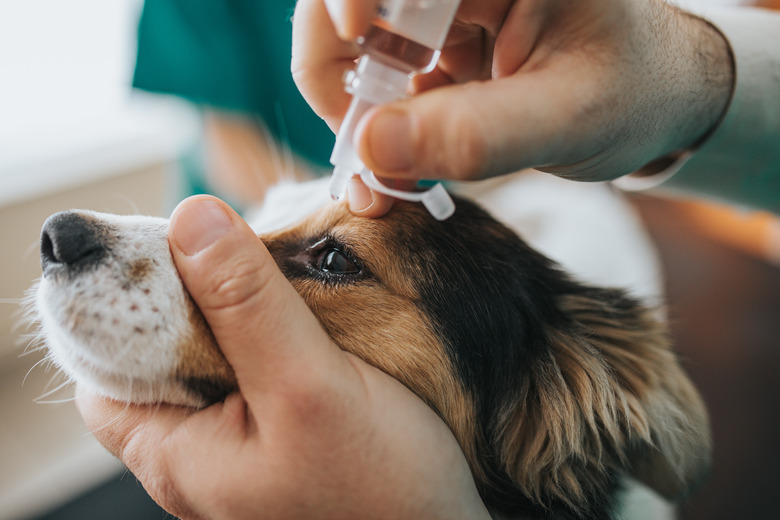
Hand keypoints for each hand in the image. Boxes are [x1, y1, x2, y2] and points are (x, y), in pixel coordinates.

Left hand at [77, 196, 490, 519]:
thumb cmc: (381, 490)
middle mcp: (196, 452)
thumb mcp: (308, 385)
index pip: (102, 362)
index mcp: (174, 452)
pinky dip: (267, 329)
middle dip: (189, 291)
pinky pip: (253, 367)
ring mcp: (237, 445)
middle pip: (160, 349)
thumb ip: (247, 305)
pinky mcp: (277, 434)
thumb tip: (191, 218)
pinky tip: (301, 310)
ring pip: (212, 353)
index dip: (121, 300)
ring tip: (274, 269)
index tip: (167, 244)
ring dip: (235, 306)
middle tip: (236, 245)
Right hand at [291, 0, 733, 214]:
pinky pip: (376, 76)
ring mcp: (441, 4)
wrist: (655, 100)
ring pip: (352, 43)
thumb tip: (371, 148)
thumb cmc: (634, 94)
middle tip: (358, 143)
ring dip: (353, 111)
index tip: (356, 44)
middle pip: (347, 1)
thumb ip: (478, 134)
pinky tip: (397, 170)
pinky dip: (372, 126)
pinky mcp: (433, 40)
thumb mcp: (570, 120)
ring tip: (383, 178)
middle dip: (337, 73)